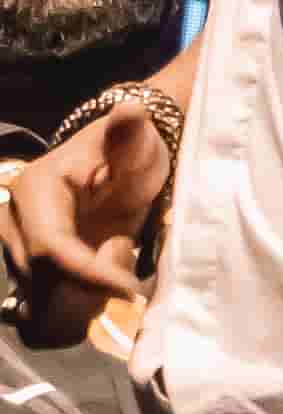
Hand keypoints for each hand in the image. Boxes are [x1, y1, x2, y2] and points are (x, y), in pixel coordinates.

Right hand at [5, 101, 166, 344]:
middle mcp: (13, 222)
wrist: (119, 160)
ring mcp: (16, 246)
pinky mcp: (28, 264)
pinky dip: (76, 303)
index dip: (89, 273)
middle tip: (131, 275)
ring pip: (42, 294)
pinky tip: (105, 290)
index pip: (51, 247)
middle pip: (43, 278)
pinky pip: (46, 298)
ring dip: (84, 299)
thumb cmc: (129, 151)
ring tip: (121, 271)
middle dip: (90, 290)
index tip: (130, 289)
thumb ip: (131, 136)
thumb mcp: (138, 143)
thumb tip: (129, 110)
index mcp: (34, 191)